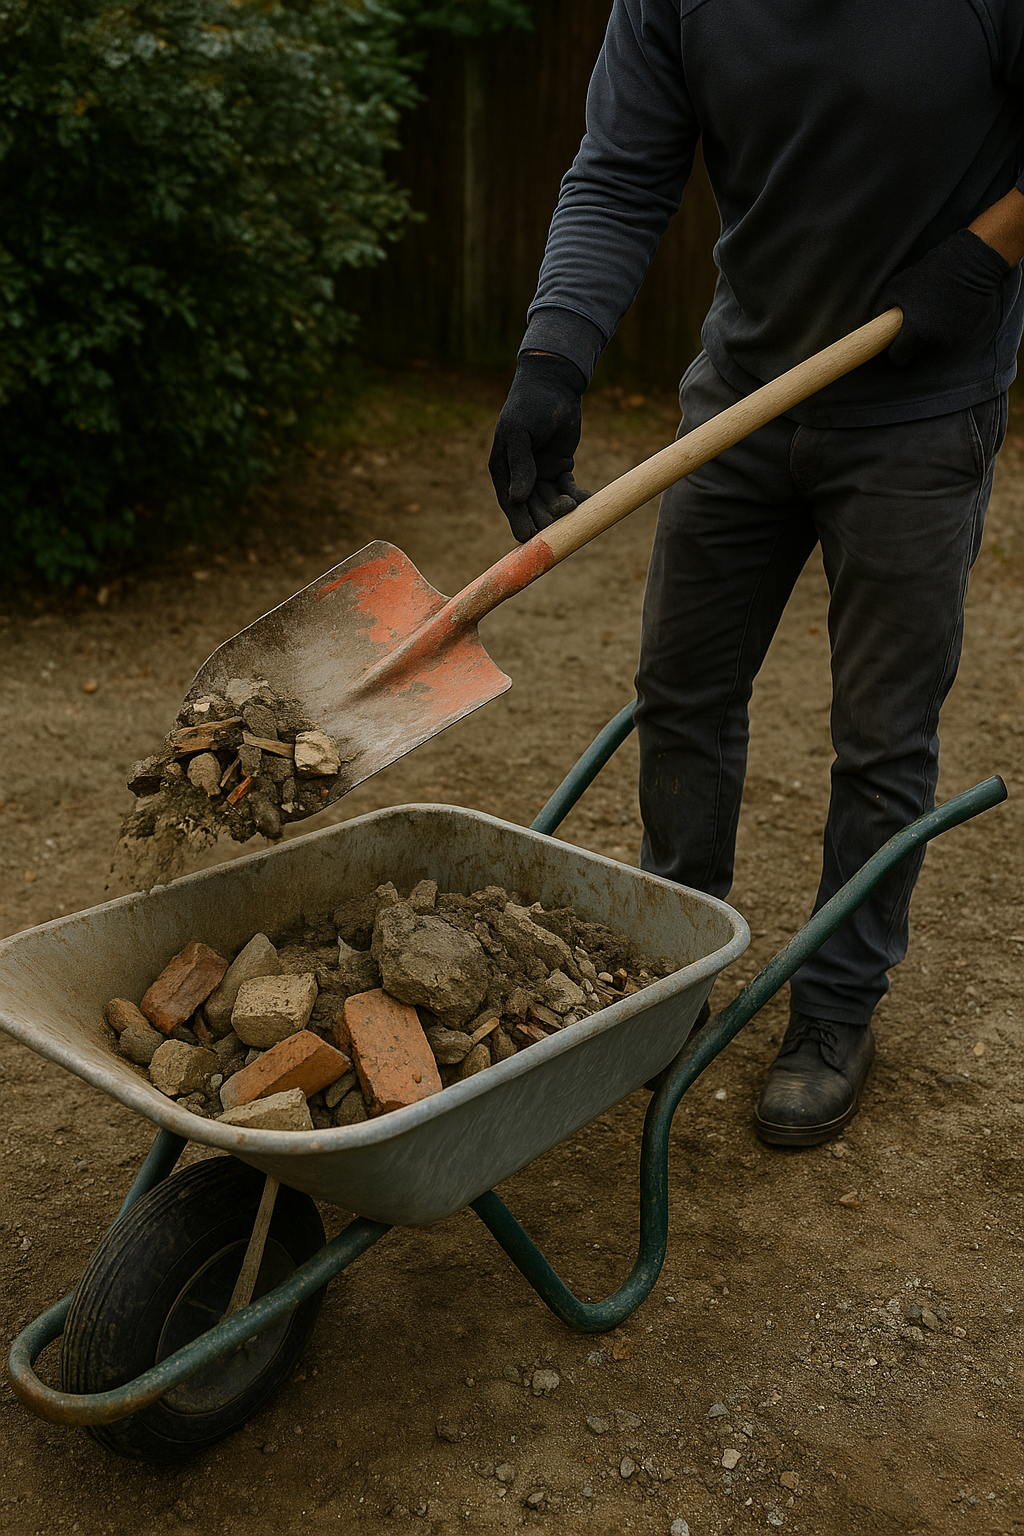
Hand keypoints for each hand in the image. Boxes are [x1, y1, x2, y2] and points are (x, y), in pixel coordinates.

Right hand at [488, 353, 590, 541]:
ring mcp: (542, 473)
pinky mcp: (561, 468)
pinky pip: (568, 488)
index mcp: (503, 469)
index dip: (518, 519)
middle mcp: (521, 475)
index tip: (528, 536)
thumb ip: (520, 465)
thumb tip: (517, 498)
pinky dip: (577, 496)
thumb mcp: (519, 433)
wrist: (554, 385)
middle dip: (543, 517)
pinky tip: (587, 499)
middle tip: (555, 528)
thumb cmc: (529, 406)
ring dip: (561, 507)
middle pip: (531, 506)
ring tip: (571, 506)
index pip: (510, 501)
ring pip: (551, 500)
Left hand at [879, 228, 1010, 367]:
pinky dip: (953, 329)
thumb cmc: (932, 272)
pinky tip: (953, 312)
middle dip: (916, 342)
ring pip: (937, 347)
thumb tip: (875, 325)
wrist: (972, 262)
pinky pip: (956, 339)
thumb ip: (882, 309)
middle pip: (918, 354)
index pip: (898, 357)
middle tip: (920, 322)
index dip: (896, 351)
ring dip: (935, 335)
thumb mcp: (898, 286)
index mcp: (916, 331)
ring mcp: (956, 339)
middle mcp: (936, 340)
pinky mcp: (972, 334)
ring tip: (939, 312)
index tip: (899, 343)